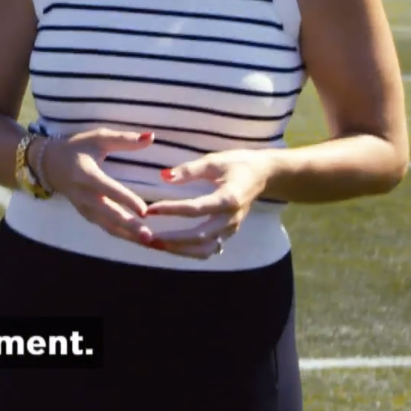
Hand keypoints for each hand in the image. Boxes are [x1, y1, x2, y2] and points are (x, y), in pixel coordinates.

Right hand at [40, 129, 157, 247]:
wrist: (50, 164)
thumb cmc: (78, 148)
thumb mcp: (98, 138)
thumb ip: (123, 139)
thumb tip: (151, 137)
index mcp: (86, 174)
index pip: (107, 189)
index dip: (125, 200)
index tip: (144, 211)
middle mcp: (83, 195)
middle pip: (107, 214)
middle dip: (128, 226)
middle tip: (148, 236)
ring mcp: (84, 208)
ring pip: (107, 226)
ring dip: (128, 236)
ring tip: (149, 243)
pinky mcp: (87, 215)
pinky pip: (105, 228)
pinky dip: (122, 235)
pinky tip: (139, 240)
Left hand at [143, 150, 273, 260]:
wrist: (263, 175)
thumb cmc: (238, 164)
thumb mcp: (214, 160)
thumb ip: (190, 170)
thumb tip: (164, 176)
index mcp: (229, 199)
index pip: (196, 209)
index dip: (171, 210)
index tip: (150, 209)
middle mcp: (230, 219)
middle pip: (200, 237)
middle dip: (172, 240)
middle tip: (147, 237)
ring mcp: (230, 229)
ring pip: (204, 249)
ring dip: (178, 250)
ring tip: (154, 244)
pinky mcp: (227, 234)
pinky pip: (208, 248)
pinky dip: (188, 250)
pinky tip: (169, 245)